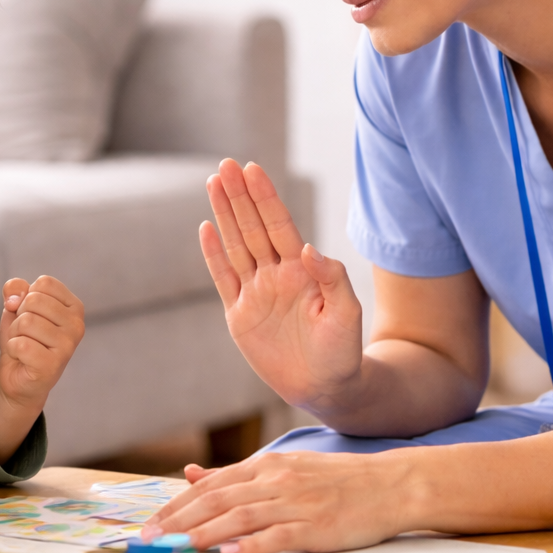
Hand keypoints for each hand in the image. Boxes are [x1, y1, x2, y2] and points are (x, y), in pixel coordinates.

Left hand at [0, 275, 84, 462]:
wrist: (18, 377)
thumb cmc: (23, 338)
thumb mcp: (16, 308)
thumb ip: (15, 289)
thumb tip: (13, 298)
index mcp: (74, 307)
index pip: (44, 283)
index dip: (27, 297)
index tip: (31, 315)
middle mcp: (77, 325)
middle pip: (33, 300)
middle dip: (19, 316)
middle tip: (25, 334)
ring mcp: (68, 346)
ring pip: (26, 322)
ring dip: (14, 334)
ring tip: (24, 346)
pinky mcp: (53, 365)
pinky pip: (20, 344)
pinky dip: (12, 349)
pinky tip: (22, 359)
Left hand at [142, 451, 412, 552]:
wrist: (388, 485)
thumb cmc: (336, 480)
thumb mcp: (284, 467)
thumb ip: (237, 475)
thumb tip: (190, 474)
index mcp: (268, 465)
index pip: (211, 485)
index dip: (177, 504)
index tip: (151, 524)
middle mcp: (277, 480)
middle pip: (217, 500)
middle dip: (178, 521)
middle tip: (150, 539)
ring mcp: (296, 504)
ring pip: (240, 517)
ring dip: (204, 533)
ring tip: (177, 548)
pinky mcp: (315, 527)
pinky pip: (276, 536)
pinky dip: (250, 545)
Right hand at [201, 159, 363, 408]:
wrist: (325, 387)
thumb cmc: (342, 350)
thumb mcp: (347, 314)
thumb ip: (332, 278)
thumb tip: (308, 248)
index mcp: (302, 270)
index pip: (279, 226)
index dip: (265, 198)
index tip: (252, 169)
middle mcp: (276, 274)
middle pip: (253, 228)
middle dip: (239, 196)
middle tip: (225, 165)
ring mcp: (256, 292)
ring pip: (236, 246)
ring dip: (224, 215)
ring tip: (212, 183)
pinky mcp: (240, 315)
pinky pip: (224, 279)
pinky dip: (214, 255)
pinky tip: (206, 228)